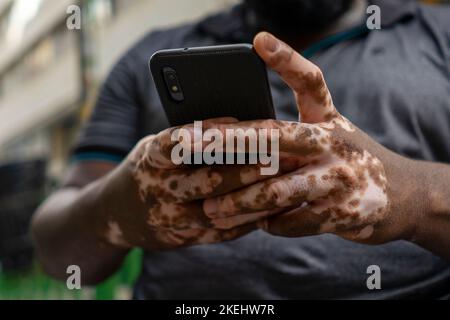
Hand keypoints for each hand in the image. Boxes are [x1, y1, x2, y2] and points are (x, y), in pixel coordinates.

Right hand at [95, 117, 288, 249]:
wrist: (114, 215)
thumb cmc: (146, 169)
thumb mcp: (154, 147)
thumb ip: (187, 139)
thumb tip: (238, 123)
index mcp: (150, 159)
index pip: (173, 145)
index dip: (202, 136)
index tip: (235, 125)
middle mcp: (159, 189)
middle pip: (207, 180)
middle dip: (248, 168)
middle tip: (283, 156)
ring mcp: (170, 218)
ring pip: (219, 210)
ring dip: (255, 198)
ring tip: (288, 184)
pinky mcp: (183, 237)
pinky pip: (221, 232)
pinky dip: (248, 220)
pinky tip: (272, 208)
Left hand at [202, 32, 420, 243]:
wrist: (402, 197)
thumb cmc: (348, 162)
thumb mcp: (330, 137)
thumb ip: (291, 136)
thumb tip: (235, 141)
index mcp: (329, 120)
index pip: (310, 82)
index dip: (286, 59)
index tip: (258, 40)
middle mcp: (335, 143)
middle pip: (275, 137)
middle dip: (228, 142)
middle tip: (191, 146)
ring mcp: (340, 178)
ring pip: (276, 189)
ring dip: (239, 202)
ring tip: (210, 209)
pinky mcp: (343, 213)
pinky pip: (292, 221)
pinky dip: (270, 224)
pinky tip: (258, 224)